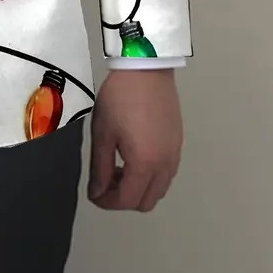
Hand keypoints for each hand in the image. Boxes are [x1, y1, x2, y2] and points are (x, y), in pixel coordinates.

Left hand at [87, 69, 182, 211]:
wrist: (146, 70)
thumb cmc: (119, 99)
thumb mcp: (103, 133)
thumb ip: (100, 168)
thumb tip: (97, 192)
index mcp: (145, 164)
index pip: (127, 199)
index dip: (107, 202)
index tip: (93, 193)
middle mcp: (165, 165)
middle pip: (146, 201)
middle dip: (123, 198)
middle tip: (104, 181)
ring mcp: (175, 155)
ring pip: (158, 189)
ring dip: (138, 188)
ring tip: (117, 168)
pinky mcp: (178, 144)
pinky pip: (166, 174)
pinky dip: (149, 177)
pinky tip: (132, 157)